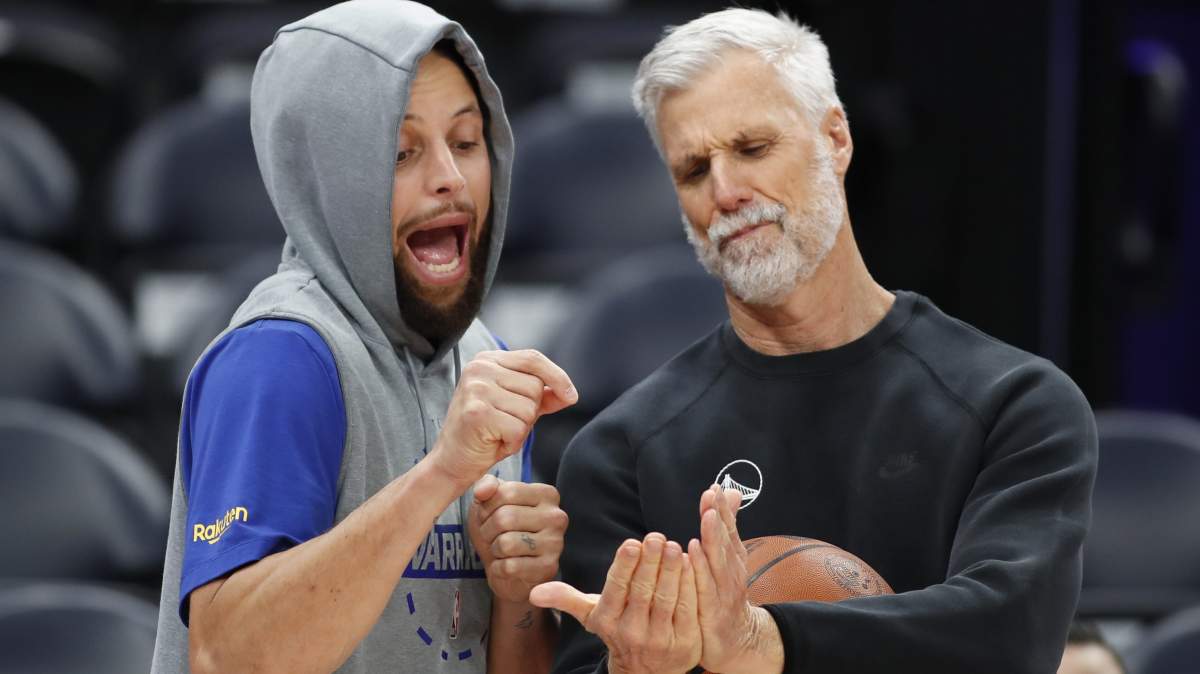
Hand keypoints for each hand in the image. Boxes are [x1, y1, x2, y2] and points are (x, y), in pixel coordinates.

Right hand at [430, 349, 575, 486]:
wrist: (452, 462)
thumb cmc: (484, 434)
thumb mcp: (515, 408)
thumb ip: (541, 396)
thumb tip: (570, 393)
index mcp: (487, 360)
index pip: (533, 358)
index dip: (557, 377)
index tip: (572, 396)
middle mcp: (479, 368)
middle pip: (535, 386)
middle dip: (530, 412)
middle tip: (505, 424)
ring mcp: (476, 389)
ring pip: (529, 409)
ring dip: (521, 429)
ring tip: (498, 433)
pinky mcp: (477, 412)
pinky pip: (519, 428)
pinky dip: (513, 442)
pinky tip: (494, 442)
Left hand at [468, 475, 567, 603]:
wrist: (510, 573)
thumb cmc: (501, 532)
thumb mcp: (490, 503)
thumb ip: (486, 486)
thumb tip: (482, 490)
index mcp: (547, 494)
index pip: (507, 492)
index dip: (487, 506)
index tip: (488, 515)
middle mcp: (556, 516)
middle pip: (505, 517)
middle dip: (487, 530)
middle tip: (491, 536)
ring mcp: (556, 543)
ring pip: (506, 543)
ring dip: (494, 550)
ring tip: (501, 550)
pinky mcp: (548, 568)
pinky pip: (509, 567)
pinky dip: (498, 568)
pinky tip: (506, 566)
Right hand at [530, 534, 701, 673]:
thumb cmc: (619, 630)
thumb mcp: (592, 616)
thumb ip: (567, 599)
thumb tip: (534, 593)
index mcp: (608, 620)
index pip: (616, 589)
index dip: (624, 567)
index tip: (632, 543)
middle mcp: (632, 632)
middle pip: (643, 591)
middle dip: (650, 562)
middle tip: (657, 537)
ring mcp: (661, 639)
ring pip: (667, 599)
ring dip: (672, 571)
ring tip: (675, 547)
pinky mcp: (686, 642)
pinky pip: (688, 608)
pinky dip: (690, 585)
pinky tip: (691, 563)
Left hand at [690, 486, 781, 673]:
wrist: (735, 640)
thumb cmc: (725, 594)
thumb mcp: (728, 559)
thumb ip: (727, 526)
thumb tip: (732, 492)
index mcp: (733, 558)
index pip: (729, 529)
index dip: (723, 508)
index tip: (716, 486)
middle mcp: (731, 571)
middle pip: (725, 540)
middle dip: (719, 517)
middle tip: (712, 495)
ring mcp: (724, 591)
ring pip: (718, 560)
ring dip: (713, 537)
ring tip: (707, 516)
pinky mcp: (713, 610)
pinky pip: (705, 586)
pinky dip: (701, 568)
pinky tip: (692, 551)